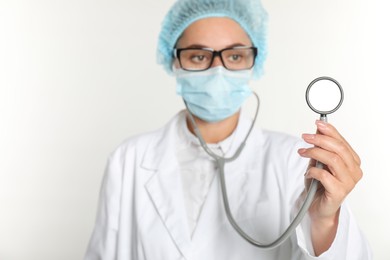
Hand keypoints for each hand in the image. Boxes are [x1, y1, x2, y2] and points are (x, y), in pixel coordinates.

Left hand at [298, 120, 362, 253]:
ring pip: (332, 160)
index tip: (317, 124)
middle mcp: (354, 171)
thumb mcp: (317, 162)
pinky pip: (324, 175)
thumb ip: (319, 148)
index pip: (342, 142)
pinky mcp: (339, 192)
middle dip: (320, 139)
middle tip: (305, 137)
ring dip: (314, 153)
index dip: (329, 131)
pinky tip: (308, 173)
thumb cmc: (319, 185)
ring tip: (303, 152)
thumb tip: (317, 130)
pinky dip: (312, 171)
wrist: (318, 208)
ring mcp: (348, 182)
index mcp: (352, 161)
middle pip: (338, 149)